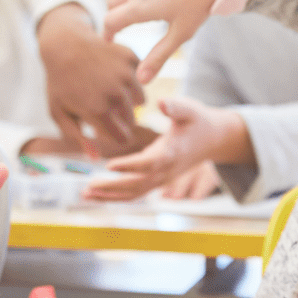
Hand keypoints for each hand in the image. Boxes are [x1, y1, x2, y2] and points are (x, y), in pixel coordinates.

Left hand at [37, 3, 146, 156]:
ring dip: (129, 101)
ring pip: (140, 100)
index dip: (117, 138)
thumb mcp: (60, 113)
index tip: (110, 132)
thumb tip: (96, 159)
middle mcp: (116, 93)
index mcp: (98, 111)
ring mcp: (126, 74)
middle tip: (106, 109)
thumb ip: (79, 138)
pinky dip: (132, 81)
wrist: (65, 44)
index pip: (122, 138)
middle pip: (132, 120)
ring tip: (111, 93)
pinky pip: (141, 79)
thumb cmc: (60, 82)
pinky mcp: (132, 59)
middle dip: (121, 120)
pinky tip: (115, 75)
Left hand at [82, 96, 251, 201]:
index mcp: (173, 152)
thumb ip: (176, 106)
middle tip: (88, 187)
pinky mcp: (157, 179)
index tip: (109, 165)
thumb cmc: (198, 120)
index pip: (150, 163)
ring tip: (85, 194)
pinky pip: (136, 192)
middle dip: (112, 187)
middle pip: (138, 184)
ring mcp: (162, 179)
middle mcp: (166, 170)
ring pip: (135, 193)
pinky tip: (97, 193)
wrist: (212, 138)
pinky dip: (116, 195)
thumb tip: (161, 102)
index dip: (130, 166)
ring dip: (110, 195)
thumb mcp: (190, 109)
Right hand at [103, 0, 228, 83]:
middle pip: (112, 1)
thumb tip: (141, 81)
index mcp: (140, 6)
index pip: (110, 21)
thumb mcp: (181, 33)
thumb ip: (158, 56)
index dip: (108, 32)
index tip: (111, 39)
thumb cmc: (201, 2)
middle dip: (115, 13)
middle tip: (125, 21)